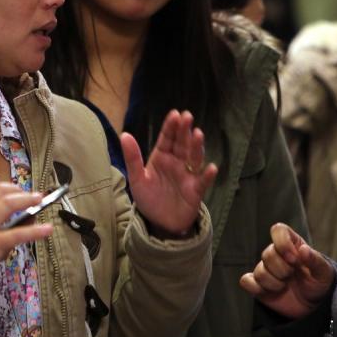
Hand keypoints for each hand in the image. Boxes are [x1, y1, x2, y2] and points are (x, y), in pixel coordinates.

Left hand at [122, 109, 216, 236]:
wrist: (159, 223)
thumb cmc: (149, 198)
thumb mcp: (137, 179)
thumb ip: (132, 158)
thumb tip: (124, 134)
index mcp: (162, 157)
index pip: (167, 139)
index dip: (171, 127)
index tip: (175, 114)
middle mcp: (177, 163)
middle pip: (182, 144)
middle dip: (184, 130)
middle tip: (187, 116)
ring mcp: (188, 175)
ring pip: (194, 158)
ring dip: (197, 146)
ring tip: (198, 134)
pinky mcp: (195, 191)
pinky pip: (202, 181)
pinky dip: (208, 175)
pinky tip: (211, 168)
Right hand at [239, 222, 334, 318]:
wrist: (313, 305)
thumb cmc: (319, 283)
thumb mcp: (323, 272)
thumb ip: (315, 260)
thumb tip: (303, 249)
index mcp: (292, 244)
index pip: (278, 230)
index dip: (283, 243)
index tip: (294, 260)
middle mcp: (276, 254)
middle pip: (267, 254)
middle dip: (282, 269)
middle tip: (292, 276)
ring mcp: (265, 269)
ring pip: (259, 271)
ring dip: (274, 283)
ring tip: (285, 287)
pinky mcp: (257, 284)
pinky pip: (246, 281)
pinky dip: (256, 288)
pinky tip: (269, 292)